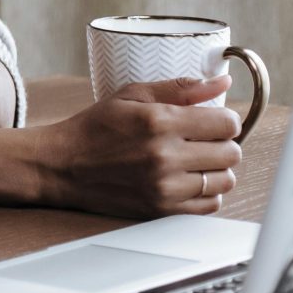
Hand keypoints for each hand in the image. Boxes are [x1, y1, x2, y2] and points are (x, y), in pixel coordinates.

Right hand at [36, 75, 242, 217]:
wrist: (62, 166)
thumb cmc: (95, 127)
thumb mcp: (130, 95)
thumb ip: (179, 88)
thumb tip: (221, 82)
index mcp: (159, 122)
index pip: (227, 124)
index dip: (224, 119)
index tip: (212, 120)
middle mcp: (165, 156)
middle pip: (231, 152)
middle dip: (221, 142)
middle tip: (201, 139)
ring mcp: (165, 187)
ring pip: (225, 180)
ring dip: (215, 168)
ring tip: (194, 160)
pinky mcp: (163, 210)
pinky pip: (210, 204)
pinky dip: (206, 192)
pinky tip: (187, 179)